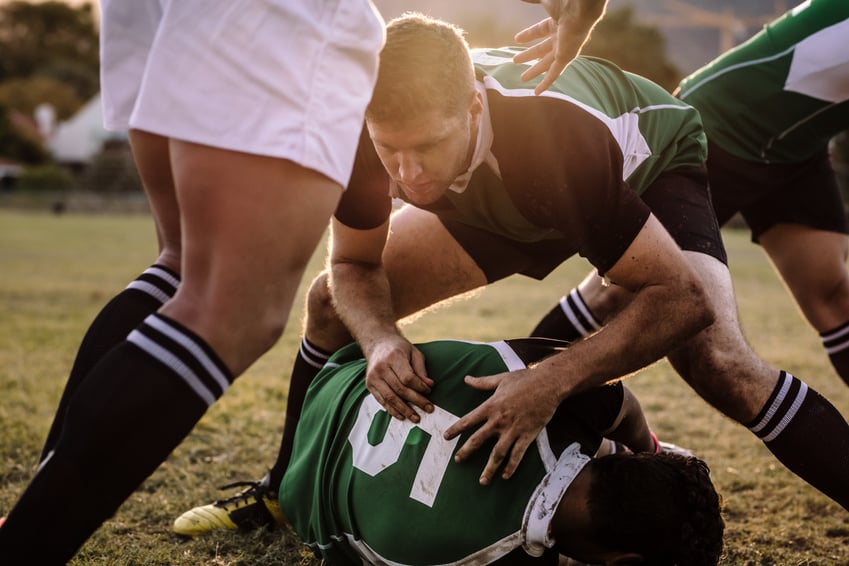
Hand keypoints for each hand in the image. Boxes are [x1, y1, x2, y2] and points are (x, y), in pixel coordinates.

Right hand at [364, 336, 433, 421]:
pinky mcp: (369, 385)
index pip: (407, 377)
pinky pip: (382, 401)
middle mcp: (381, 368)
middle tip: (428, 408)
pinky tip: (402, 416)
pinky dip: (392, 410)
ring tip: (416, 417)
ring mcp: (373, 377)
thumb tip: (429, 385)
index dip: (419, 387)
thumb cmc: (399, 349)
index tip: (429, 391)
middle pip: (400, 389)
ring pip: (390, 398)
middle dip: (416, 401)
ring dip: (404, 410)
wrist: (378, 344)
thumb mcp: (414, 353)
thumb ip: (421, 370)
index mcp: (393, 357)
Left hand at [443, 367, 559, 484]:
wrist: (548, 384)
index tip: (446, 437)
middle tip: (458, 460)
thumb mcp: (501, 379)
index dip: (456, 429)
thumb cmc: (525, 379)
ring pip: (498, 454)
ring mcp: (513, 430)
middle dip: (466, 451)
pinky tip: (505, 476)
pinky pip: (517, 455)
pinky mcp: (527, 435)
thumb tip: (466, 379)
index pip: (468, 420)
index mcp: (491, 406)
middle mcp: (499, 421)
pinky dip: (511, 467)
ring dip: (489, 468)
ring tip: (482, 481)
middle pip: (478, 440)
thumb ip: (482, 382)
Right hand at [514, 0, 606, 94]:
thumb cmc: (564, 1)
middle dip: (529, 55)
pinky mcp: (566, 57)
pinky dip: (546, 83)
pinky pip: (555, 73)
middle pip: (542, 49)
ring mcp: (564, 47)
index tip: (516, 39)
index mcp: (557, 21)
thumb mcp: (544, 0)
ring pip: (547, 63)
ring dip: (535, 70)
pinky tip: (537, 92)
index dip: (528, 35)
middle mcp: (561, 35)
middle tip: (515, 61)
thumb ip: (531, 0)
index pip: (540, 30)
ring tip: (522, 78)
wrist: (580, 7)